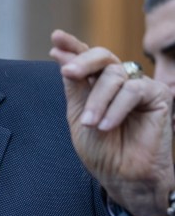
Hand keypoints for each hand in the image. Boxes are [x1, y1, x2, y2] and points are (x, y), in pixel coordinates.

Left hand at [50, 29, 174, 215]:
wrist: (122, 177)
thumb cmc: (101, 151)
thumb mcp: (78, 115)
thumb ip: (74, 86)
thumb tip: (60, 55)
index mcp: (98, 85)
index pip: (86, 60)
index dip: (72, 46)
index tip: (55, 38)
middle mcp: (119, 82)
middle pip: (102, 56)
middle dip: (82, 61)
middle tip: (68, 73)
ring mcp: (139, 86)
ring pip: (114, 76)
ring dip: (97, 101)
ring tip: (90, 124)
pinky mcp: (159, 95)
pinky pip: (133, 91)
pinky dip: (116, 108)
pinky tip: (107, 126)